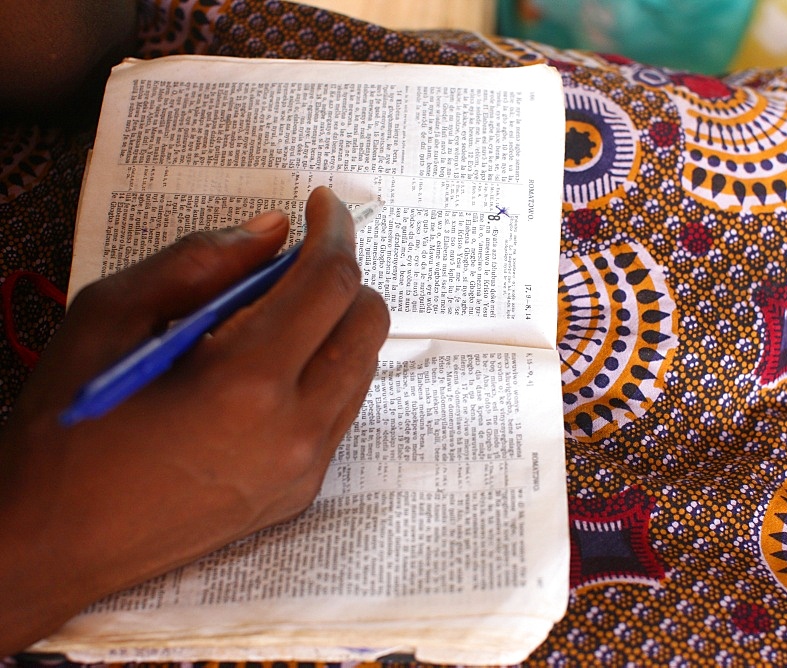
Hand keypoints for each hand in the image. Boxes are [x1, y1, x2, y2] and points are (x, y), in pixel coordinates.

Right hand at [0, 187, 389, 655]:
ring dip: (334, 326)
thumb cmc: (68, 429)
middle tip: (296, 262)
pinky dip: (322, 374)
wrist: (52, 543)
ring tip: (273, 316)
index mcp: (246, 383)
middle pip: (367, 325)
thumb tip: (270, 232)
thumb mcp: (110, 316)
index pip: (330, 284)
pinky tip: (268, 370)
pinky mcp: (298, 493)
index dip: (335, 231)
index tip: (324, 206)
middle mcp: (293, 431)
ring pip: (361, 370)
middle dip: (343, 277)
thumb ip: (198, 261)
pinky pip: (339, 413)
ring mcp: (302, 469)